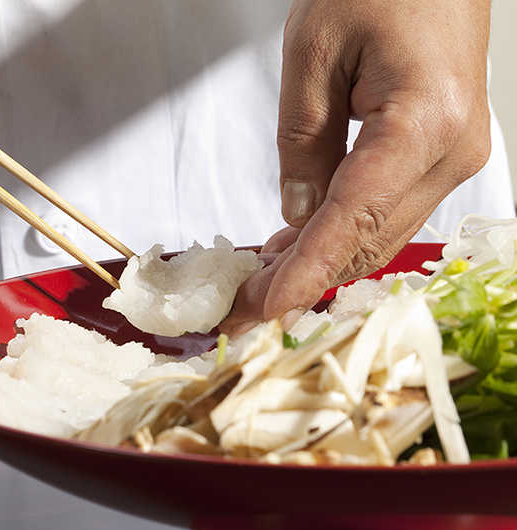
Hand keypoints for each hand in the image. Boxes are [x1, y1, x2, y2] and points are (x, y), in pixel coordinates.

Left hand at [220, 0, 490, 335]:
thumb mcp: (313, 53)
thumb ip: (303, 142)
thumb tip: (295, 214)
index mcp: (421, 123)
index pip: (351, 222)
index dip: (303, 273)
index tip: (260, 309)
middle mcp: (450, 153)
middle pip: (366, 242)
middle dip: (301, 281)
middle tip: (241, 305)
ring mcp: (454, 158)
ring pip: (378, 236)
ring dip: (320, 262)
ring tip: (261, 278)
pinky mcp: (443, 156)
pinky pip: (387, 213)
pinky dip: (341, 235)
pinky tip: (300, 245)